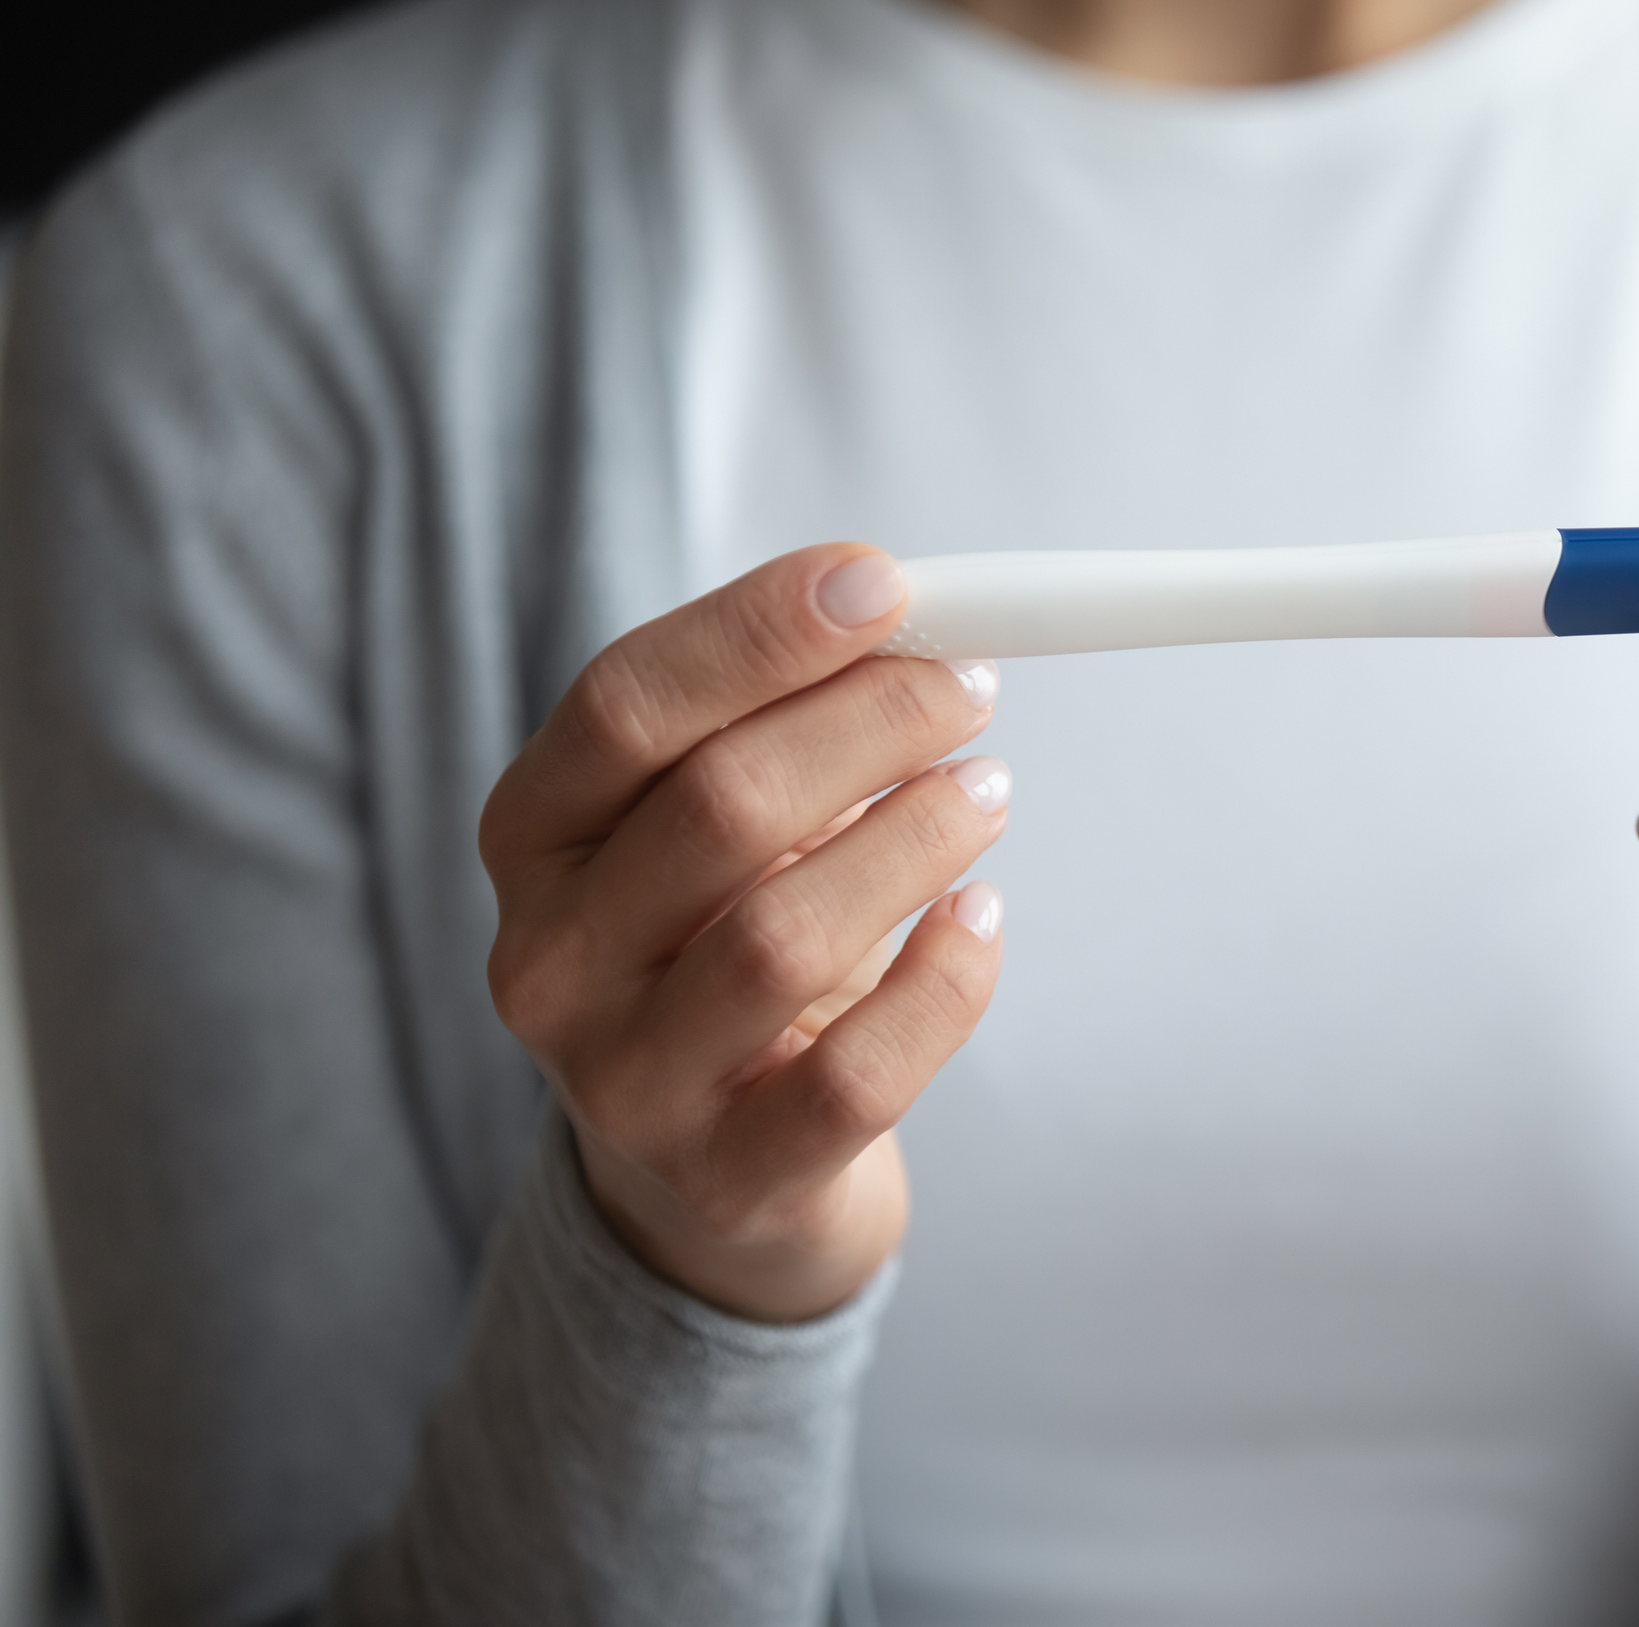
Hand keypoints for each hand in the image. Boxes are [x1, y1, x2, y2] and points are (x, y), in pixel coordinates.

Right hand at [479, 545, 1010, 1320]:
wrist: (715, 1174)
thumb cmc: (725, 946)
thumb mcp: (717, 825)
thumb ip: (779, 720)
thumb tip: (907, 614)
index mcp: (533, 835)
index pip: (625, 706)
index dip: (760, 633)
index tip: (884, 581)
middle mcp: (550, 959)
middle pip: (717, 807)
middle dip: (868, 725)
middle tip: (970, 690)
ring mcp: (627, 1081)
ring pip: (785, 937)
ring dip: (914, 841)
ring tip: (986, 792)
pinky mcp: (728, 1175)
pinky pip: (858, 1074)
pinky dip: (943, 981)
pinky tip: (982, 919)